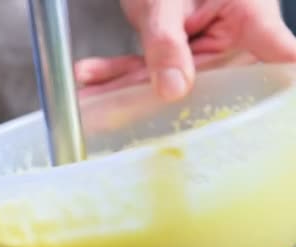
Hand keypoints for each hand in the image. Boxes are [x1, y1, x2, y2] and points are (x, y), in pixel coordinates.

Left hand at [75, 0, 295, 100]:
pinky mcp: (170, 56)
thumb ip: (168, 42)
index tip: (257, 120)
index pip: (272, 56)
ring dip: (119, 91)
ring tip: (88, 102)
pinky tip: (87, 76)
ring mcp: (197, 52)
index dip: (266, 93)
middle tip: (121, 123)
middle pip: (202, 87)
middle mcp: (226, 42)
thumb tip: (173, 89)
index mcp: (248, 19)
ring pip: (161, 82)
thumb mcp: (165, 1)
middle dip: (156, 106)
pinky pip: (142, 70)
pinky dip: (111, 73)